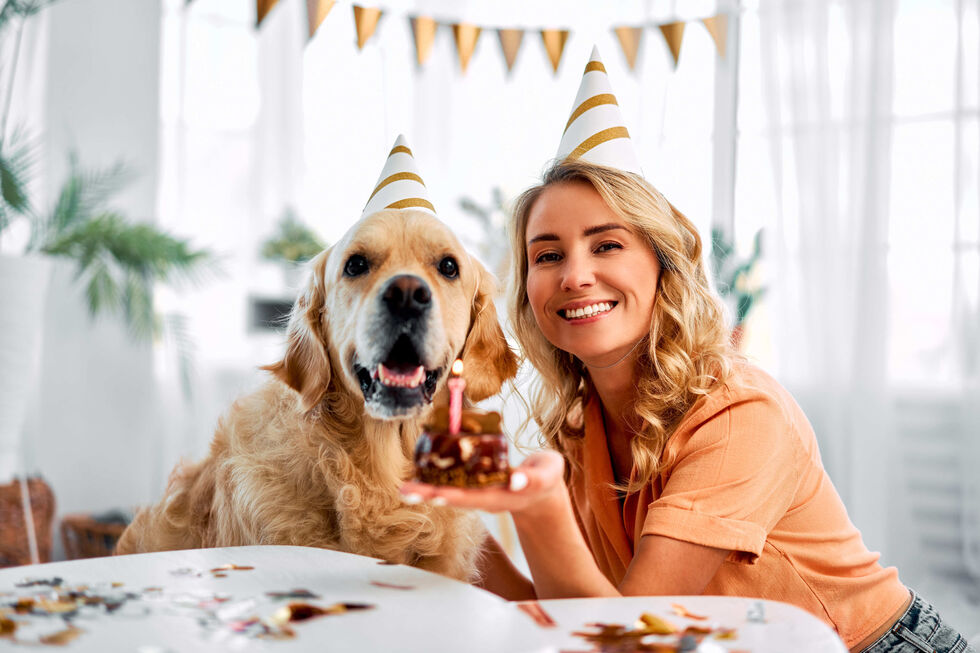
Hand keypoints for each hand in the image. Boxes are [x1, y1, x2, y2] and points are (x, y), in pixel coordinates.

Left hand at [400, 450, 565, 515]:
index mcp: (507, 495)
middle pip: (457, 499)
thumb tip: (517, 480)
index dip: (460, 496)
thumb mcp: (549, 474)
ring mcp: (480, 496)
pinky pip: (451, 487)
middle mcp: (489, 499)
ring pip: (451, 495)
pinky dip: (432, 484)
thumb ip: (534, 478)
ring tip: (404, 489)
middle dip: (433, 495)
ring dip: (426, 493)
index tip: (440, 496)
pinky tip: (414, 479)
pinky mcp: (475, 489)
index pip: (480, 497)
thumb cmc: (545, 476)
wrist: (540, 493)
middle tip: (408, 492)